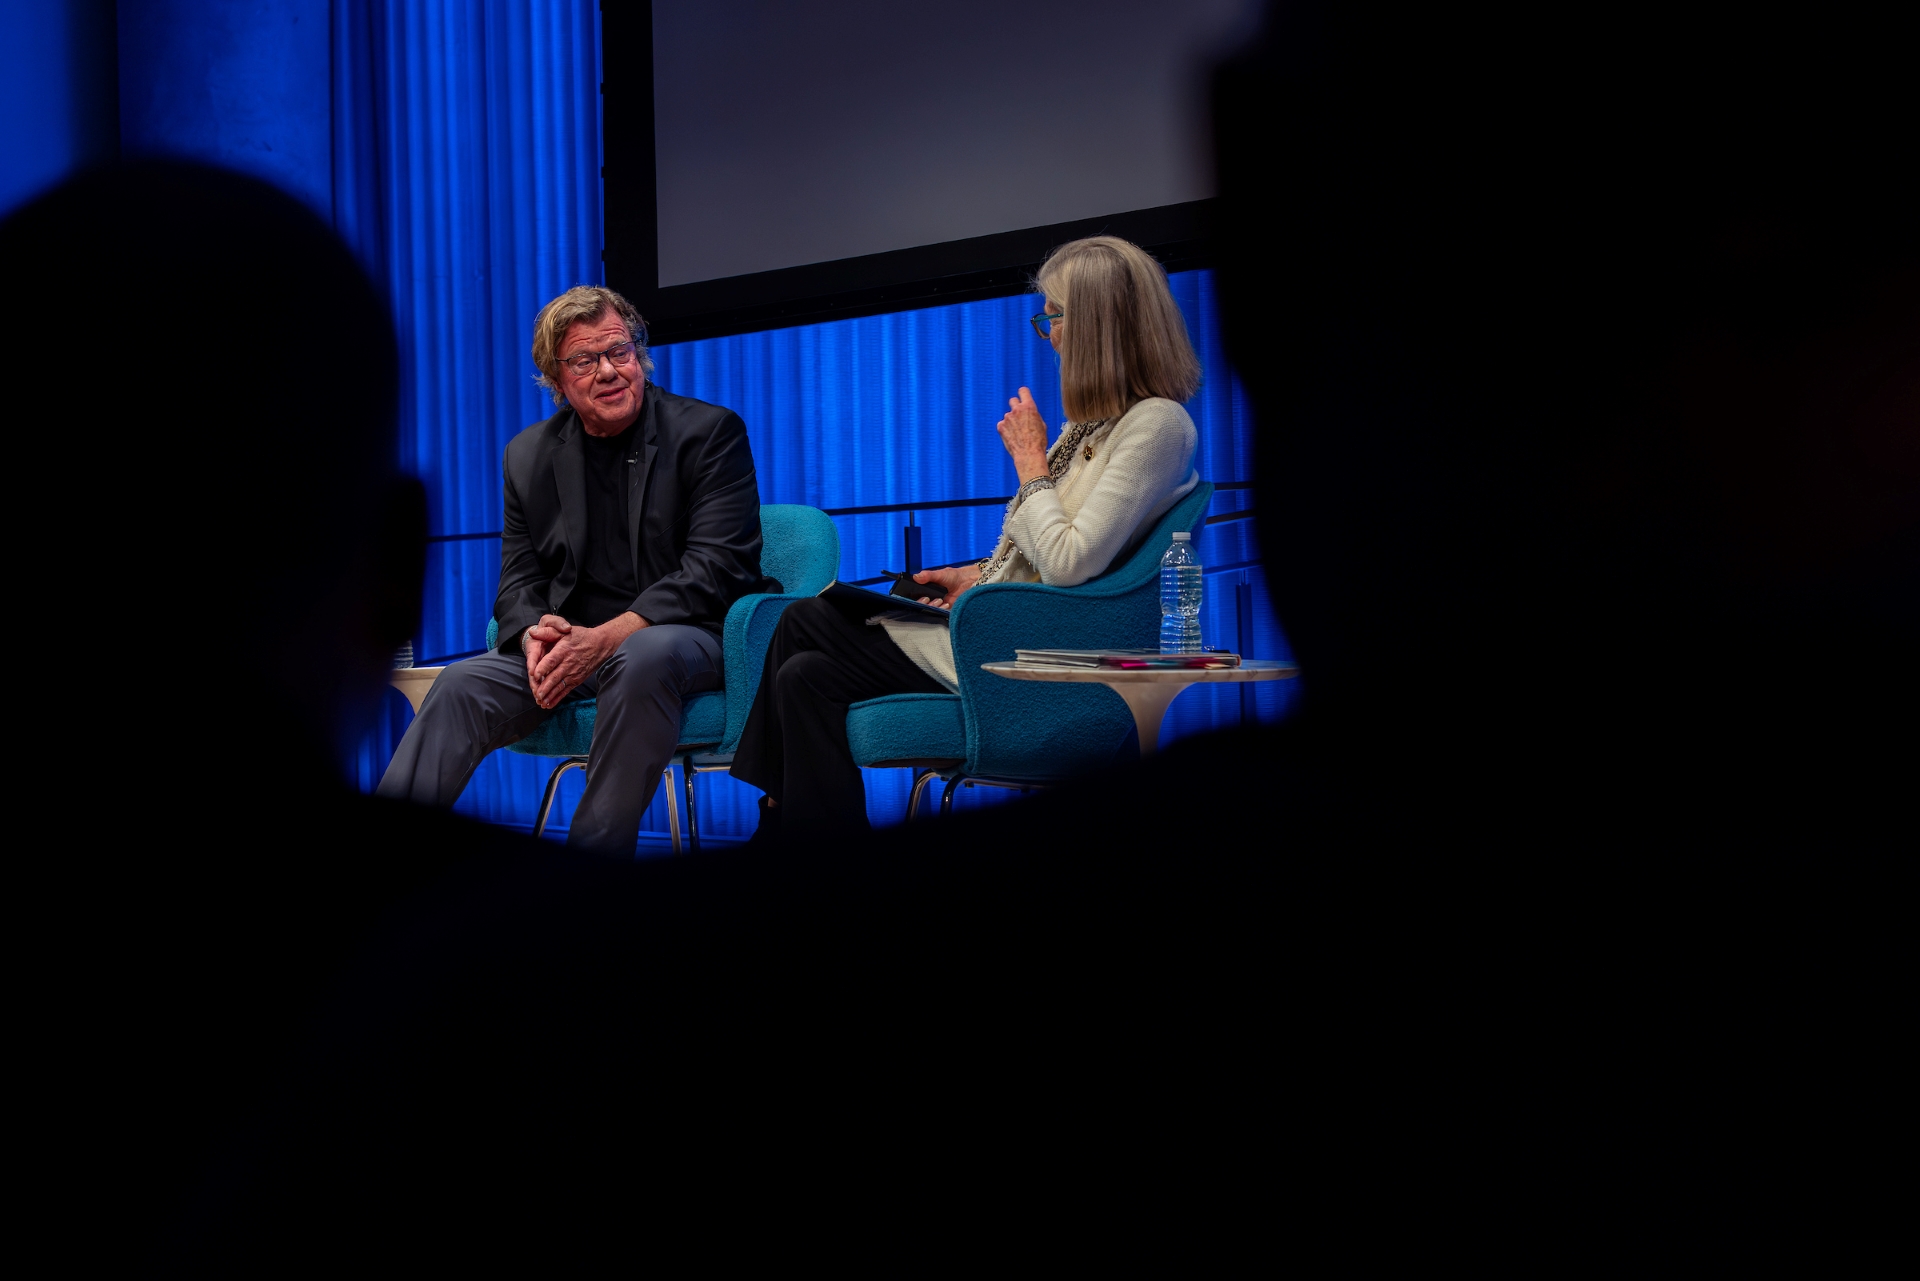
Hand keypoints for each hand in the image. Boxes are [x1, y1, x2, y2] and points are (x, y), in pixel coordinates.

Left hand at [531, 612, 645, 707]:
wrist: (600, 644)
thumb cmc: (580, 636)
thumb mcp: (564, 631)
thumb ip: (547, 632)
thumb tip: (532, 632)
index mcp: (563, 650)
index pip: (552, 660)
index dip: (543, 668)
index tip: (534, 675)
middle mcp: (568, 663)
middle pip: (555, 676)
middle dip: (546, 686)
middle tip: (537, 694)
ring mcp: (573, 673)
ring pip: (560, 686)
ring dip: (550, 695)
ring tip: (541, 702)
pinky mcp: (577, 680)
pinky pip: (566, 690)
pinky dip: (558, 698)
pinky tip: (549, 704)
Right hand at [910, 563, 980, 610]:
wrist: (969, 581)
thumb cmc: (954, 576)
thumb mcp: (940, 574)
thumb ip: (928, 576)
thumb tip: (916, 577)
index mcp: (927, 589)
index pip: (916, 596)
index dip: (914, 598)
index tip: (919, 596)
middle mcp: (931, 597)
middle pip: (921, 604)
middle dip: (922, 603)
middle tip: (927, 599)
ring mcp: (938, 604)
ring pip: (930, 610)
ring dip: (933, 606)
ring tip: (939, 600)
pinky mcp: (946, 609)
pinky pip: (940, 613)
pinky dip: (941, 609)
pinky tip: (946, 604)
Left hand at [996, 387, 1049, 481]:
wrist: (1029, 454)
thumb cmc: (1039, 441)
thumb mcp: (1042, 425)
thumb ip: (1034, 415)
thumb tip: (1030, 413)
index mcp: (1029, 407)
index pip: (1023, 391)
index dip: (1023, 394)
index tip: (1022, 396)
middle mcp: (1017, 409)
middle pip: (1012, 400)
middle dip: (1015, 406)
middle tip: (1019, 416)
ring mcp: (1007, 418)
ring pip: (1008, 416)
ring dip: (1011, 422)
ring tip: (1018, 434)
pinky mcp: (1000, 426)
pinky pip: (1002, 425)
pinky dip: (1006, 429)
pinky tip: (1012, 438)